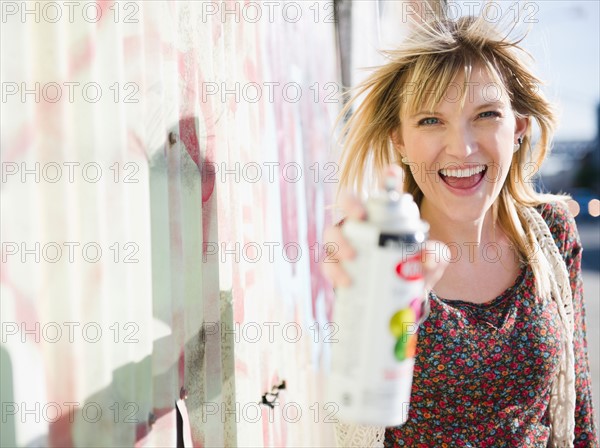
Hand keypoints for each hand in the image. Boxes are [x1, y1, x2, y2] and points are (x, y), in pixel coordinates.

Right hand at [320, 166, 447, 290]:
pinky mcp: (335, 266)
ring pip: (331, 233)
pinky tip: (347, 282)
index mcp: (384, 216)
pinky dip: (335, 272)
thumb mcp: (429, 264)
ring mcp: (344, 243)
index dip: (389, 178)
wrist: (400, 303)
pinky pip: (328, 264)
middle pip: (348, 203)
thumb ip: (435, 256)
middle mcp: (360, 224)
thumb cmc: (413, 272)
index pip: (386, 193)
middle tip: (360, 216)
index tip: (393, 170)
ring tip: (351, 256)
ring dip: (339, 241)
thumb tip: (428, 255)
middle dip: (350, 204)